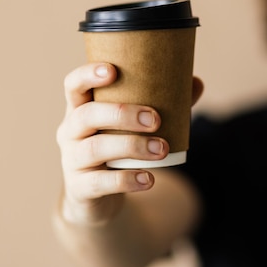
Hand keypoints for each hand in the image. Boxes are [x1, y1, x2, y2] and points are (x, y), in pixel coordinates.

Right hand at [56, 62, 203, 224]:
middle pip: (87, 115)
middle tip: (156, 119)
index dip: (87, 75)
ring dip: (133, 146)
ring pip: (95, 148)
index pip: (73, 85)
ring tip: (162, 149)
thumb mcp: (133, 126)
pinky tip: (148, 179)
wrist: (99, 196)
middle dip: (122, 113)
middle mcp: (70, 132)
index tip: (112, 70)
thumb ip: (164, 104)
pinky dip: (127, 180)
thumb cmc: (119, 147)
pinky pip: (100, 183)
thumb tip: (196, 83)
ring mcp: (72, 161)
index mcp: (81, 109)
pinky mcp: (80, 188)